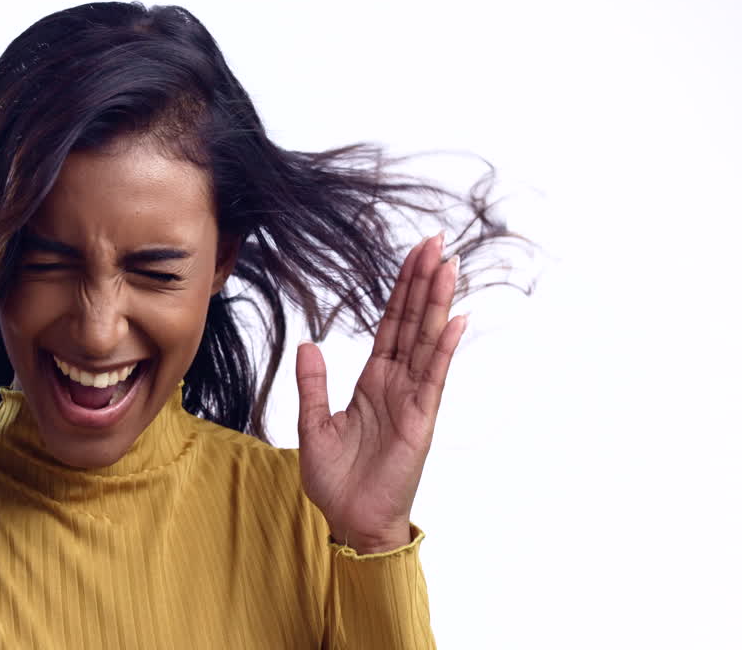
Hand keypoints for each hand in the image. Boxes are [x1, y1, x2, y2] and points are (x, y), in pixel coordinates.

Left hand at [296, 232, 467, 552]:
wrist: (350, 521)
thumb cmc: (336, 481)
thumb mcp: (314, 425)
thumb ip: (313, 384)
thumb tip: (308, 344)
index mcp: (373, 381)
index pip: (390, 324)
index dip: (401, 289)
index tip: (413, 255)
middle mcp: (397, 384)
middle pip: (413, 322)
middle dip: (423, 281)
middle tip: (436, 240)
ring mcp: (413, 399)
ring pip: (427, 341)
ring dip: (437, 303)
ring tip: (448, 265)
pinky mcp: (421, 419)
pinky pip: (434, 376)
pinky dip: (445, 348)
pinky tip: (455, 319)